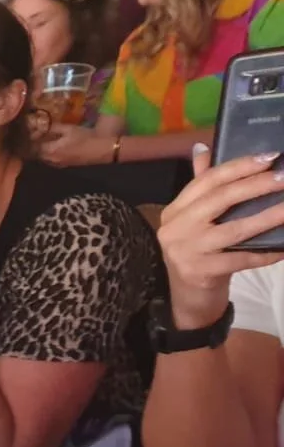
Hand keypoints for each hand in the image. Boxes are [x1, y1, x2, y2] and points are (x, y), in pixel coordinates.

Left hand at [38, 123, 113, 167]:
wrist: (101, 150)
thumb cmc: (86, 137)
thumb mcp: (69, 129)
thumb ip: (54, 128)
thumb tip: (42, 126)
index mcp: (51, 150)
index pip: (34, 146)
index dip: (32, 138)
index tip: (32, 131)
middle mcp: (52, 159)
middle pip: (37, 154)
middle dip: (35, 145)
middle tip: (37, 136)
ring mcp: (58, 164)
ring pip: (44, 158)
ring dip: (42, 151)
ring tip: (44, 141)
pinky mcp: (64, 166)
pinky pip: (51, 161)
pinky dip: (49, 154)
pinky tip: (54, 148)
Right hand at [158, 146, 283, 328]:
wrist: (188, 298)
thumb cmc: (198, 253)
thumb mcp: (194, 220)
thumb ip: (201, 187)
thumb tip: (202, 148)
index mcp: (174, 211)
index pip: (206, 181)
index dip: (238, 166)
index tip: (269, 157)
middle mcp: (175, 229)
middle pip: (219, 200)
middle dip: (255, 185)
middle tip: (283, 177)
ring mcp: (186, 252)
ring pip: (233, 229)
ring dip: (266, 216)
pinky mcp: (200, 273)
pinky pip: (240, 258)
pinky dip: (264, 253)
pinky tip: (282, 247)